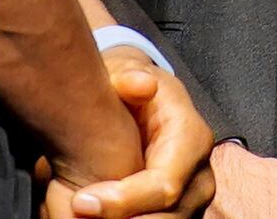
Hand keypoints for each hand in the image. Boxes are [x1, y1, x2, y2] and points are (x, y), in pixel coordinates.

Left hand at [60, 56, 215, 218]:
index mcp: (193, 138)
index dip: (124, 200)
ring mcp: (193, 201)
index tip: (80, 202)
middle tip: (76, 213)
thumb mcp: (126, 72)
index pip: (165, 184)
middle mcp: (201, 175)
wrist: (141, 103)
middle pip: (167, 217)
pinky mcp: (179, 215)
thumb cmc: (130, 89)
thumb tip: (142, 85)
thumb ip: (128, 76)